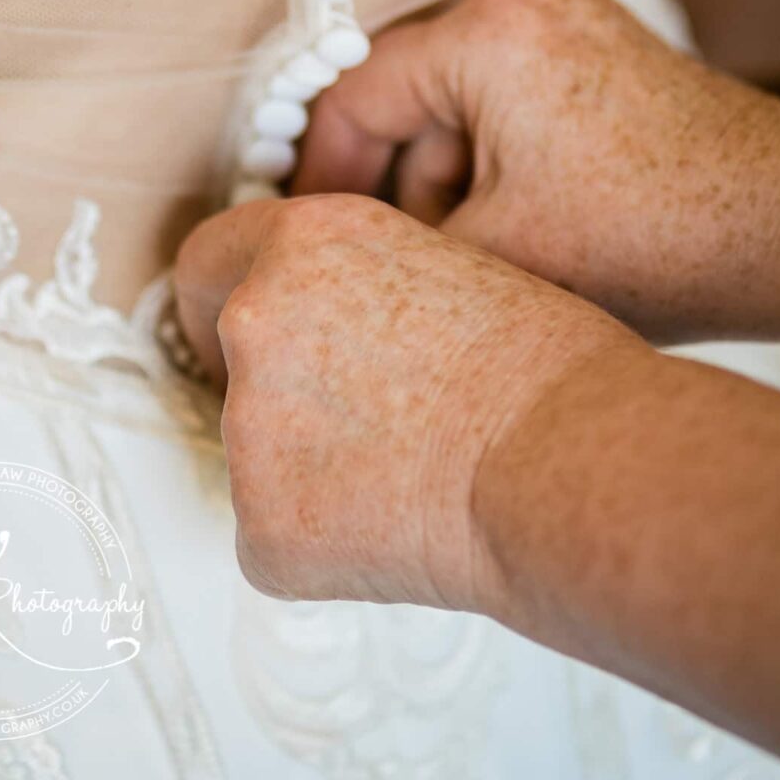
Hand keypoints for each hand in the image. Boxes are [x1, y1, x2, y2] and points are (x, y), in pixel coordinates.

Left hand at [173, 193, 631, 616]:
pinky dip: (327, 538)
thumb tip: (320, 332)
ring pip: (257, 451)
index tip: (245, 332)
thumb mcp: (435, 263)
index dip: (227, 299)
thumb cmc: (546, 362)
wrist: (573, 461)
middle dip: (277, 385)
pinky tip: (405, 527)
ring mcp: (248, 427)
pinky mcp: (263, 527)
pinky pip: (278, 533)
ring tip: (414, 472)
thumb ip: (345, 285)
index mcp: (301, 241)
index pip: (207, 262)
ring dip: (311, 463)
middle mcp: (255, 318)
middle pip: (227, 356)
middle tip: (362, 418)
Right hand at [294, 0, 779, 343]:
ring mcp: (564, 16)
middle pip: (406, 90)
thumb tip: (330, 243)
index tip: (306, 228)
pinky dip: (492, 154)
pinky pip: (505, 93)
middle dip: (395, 178)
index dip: (320, 170)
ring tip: (466, 254)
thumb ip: (390, 240)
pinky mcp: (594, 44)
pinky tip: (509, 225)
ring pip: (456, 96)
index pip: (355, 93)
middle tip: (387, 254)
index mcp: (485, 34)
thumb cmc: (656, 238)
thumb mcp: (494, 254)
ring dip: (446, 173)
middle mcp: (521, 2)